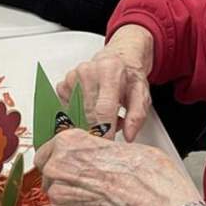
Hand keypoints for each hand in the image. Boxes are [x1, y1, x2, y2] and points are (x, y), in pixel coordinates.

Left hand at [34, 129, 200, 205]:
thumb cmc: (152, 180)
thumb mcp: (129, 148)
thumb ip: (102, 151)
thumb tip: (102, 157)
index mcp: (72, 142)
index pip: (49, 150)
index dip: (64, 159)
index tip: (73, 165)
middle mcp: (60, 167)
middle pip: (51, 175)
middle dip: (68, 181)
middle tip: (94, 185)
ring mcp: (60, 196)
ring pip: (58, 197)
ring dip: (74, 201)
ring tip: (102, 201)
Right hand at [57, 24, 154, 140]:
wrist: (119, 59)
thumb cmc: (129, 77)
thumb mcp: (142, 94)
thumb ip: (137, 115)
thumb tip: (129, 135)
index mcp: (109, 70)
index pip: (103, 109)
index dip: (105, 131)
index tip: (107, 145)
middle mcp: (88, 71)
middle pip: (87, 114)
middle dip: (99, 129)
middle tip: (111, 129)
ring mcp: (73, 77)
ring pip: (77, 115)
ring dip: (90, 123)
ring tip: (104, 115)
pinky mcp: (63, 85)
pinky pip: (68, 111)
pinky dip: (80, 116)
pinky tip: (92, 109)